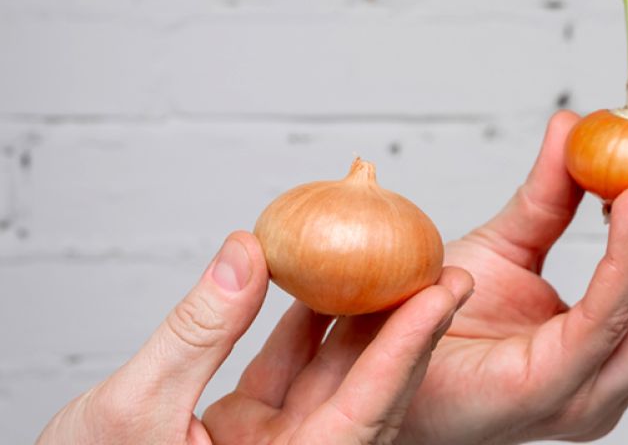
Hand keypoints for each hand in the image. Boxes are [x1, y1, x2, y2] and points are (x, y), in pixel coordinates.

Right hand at [36, 232, 473, 444]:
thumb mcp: (134, 411)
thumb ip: (200, 330)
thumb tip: (248, 248)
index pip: (367, 410)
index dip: (409, 347)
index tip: (446, 292)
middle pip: (368, 389)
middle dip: (408, 328)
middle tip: (445, 268)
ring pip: (332, 373)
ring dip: (358, 315)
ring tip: (395, 254)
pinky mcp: (251, 430)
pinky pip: (290, 367)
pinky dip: (303, 321)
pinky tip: (319, 272)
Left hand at [397, 111, 627, 444]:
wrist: (375, 347)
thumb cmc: (440, 311)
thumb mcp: (510, 237)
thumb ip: (551, 190)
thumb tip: (575, 123)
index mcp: (601, 351)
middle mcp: (603, 382)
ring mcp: (581, 394)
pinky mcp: (548, 388)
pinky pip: (603, 318)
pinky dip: (627, 257)